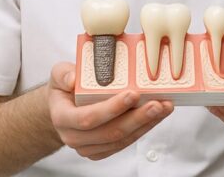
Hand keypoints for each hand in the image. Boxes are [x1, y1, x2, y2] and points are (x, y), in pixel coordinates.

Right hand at [47, 62, 173, 159]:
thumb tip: (73, 78)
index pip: (88, 118)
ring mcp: (89, 147)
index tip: (133, 94)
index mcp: (62, 118)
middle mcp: (74, 137)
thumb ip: (64, 73)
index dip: (112, 108)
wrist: (63, 106)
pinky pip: (126, 142)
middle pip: (110, 132)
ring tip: (164, 107)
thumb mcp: (59, 74)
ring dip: (146, 124)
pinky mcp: (103, 150)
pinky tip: (158, 115)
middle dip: (137, 118)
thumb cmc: (64, 88)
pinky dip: (144, 128)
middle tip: (157, 103)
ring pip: (121, 139)